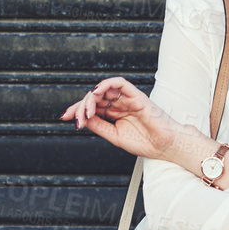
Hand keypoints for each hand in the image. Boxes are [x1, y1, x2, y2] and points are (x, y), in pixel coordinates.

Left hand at [60, 77, 180, 160]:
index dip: (77, 110)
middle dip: (80, 106)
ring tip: (86, 111)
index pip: (92, 107)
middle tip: (75, 118)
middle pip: (94, 97)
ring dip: (91, 98)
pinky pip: (119, 83)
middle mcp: (119, 104)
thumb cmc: (144, 143)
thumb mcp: (114, 136)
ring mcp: (127, 99)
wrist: (163, 146)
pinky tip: (96, 93)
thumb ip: (99, 126)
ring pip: (104, 89)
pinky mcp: (136, 95)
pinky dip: (106, 84)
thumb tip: (82, 118)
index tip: (65, 117)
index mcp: (114, 114)